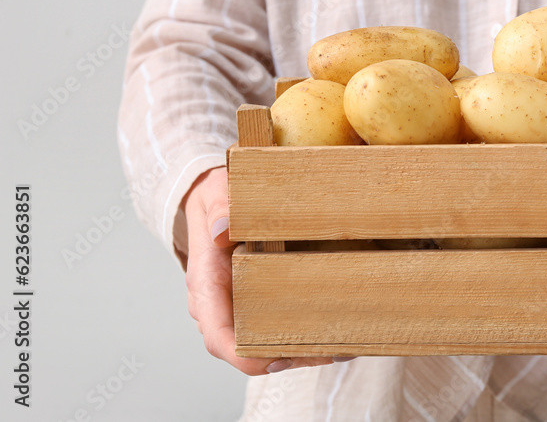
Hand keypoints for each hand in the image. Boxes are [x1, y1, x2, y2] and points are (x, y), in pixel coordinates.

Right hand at [182, 166, 351, 374]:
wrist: (209, 196)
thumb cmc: (215, 196)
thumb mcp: (217, 191)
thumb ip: (219, 207)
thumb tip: (222, 230)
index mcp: (205, 283)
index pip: (218, 336)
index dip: (246, 356)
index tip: (279, 359)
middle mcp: (215, 304)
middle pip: (242, 349)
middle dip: (283, 358)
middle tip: (327, 352)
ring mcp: (230, 305)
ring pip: (256, 344)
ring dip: (293, 351)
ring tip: (336, 348)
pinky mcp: (246, 302)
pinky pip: (264, 328)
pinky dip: (292, 336)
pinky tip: (325, 333)